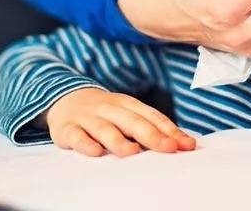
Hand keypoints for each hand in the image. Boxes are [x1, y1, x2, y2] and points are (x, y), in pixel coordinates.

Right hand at [44, 88, 196, 156]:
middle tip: (169, 148)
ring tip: (133, 152)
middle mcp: (109, 108)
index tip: (186, 144)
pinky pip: (77, 136)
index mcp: (127, 103)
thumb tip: (182, 144)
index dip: (169, 130)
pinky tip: (96, 152)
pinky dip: (85, 144)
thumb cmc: (104, 112)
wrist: (64, 97)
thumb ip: (149, 127)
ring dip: (119, 140)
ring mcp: (88, 118)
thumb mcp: (126, 113)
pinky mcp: (67, 129)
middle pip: (132, 121)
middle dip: (152, 135)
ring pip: (104, 128)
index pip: (151, 116)